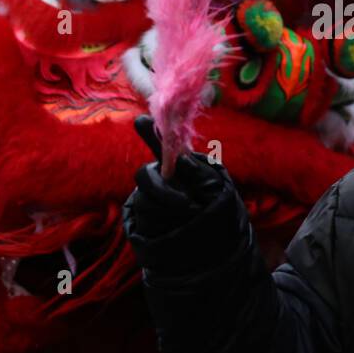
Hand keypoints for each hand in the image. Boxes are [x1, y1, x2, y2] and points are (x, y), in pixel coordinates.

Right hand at [127, 115, 231, 240]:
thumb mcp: (211, 184)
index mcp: (170, 165)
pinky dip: (167, 228)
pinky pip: (147, 223)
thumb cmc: (210, 201)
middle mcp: (154, 180)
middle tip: (189, 204)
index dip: (149, 133)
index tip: (142, 120)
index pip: (156, 146)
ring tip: (193, 218)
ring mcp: (145, 200)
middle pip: (143, 178)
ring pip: (145, 203)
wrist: (209, 232)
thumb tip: (181, 159)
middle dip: (164, 192)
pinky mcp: (142, 222)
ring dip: (172, 213)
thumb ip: (196, 171)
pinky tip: (180, 229)